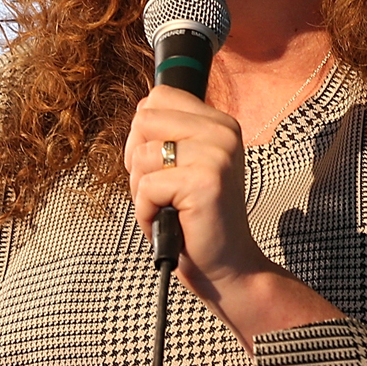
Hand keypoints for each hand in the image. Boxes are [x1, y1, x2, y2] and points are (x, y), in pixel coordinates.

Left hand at [123, 87, 342, 346]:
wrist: (228, 268)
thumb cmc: (197, 221)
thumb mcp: (186, 166)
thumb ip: (169, 134)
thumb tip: (139, 113)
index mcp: (220, 122)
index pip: (158, 97)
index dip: (143, 134)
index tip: (161, 166)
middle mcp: (223, 132)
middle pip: (143, 121)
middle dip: (138, 162)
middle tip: (164, 192)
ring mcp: (217, 155)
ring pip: (140, 156)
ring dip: (142, 192)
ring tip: (169, 209)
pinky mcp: (204, 182)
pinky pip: (146, 187)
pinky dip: (146, 212)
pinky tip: (170, 222)